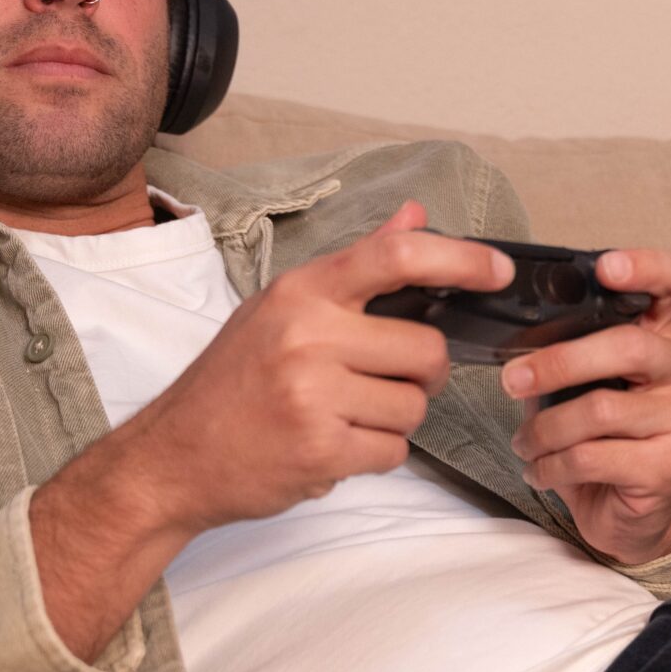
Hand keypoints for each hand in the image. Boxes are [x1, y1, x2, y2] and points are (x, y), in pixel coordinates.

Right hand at [31, 202, 508, 661]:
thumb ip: (356, 268)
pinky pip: (393, 450)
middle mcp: (307, 333)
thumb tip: (415, 215)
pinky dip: (374, 454)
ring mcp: (312, 392)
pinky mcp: (319, 447)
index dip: (460, 258)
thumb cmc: (233, 381)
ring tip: (342, 416)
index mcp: (302, 291)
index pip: (396, 256)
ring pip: (414, 406)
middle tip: (382, 383)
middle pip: (427, 350)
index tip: (497, 269)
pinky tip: (333, 445)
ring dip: (393, 420)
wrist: (172, 456)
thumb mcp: (282, 309)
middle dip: (421, 376)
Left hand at [502, 249, 670, 565]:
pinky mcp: (667, 467)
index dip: (646, 267)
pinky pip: (593, 456)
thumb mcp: (578, 384)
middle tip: (512, 380)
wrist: (622, 513)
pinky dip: (551, 466)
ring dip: (545, 429)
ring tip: (524, 443)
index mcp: (662, 336)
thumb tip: (514, 344)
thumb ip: (564, 353)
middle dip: (559, 362)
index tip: (606, 267)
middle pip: (628, 345)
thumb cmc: (597, 438)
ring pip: (600, 409)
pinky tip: (540, 470)